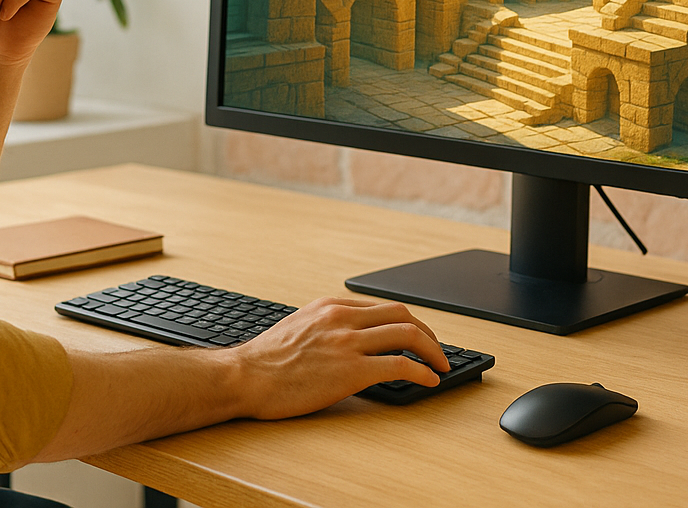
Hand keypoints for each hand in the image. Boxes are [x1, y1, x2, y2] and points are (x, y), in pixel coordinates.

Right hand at [230, 297, 449, 418]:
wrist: (245, 377)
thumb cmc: (266, 361)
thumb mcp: (299, 327)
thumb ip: (326, 326)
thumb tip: (351, 339)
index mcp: (330, 306)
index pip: (383, 307)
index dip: (409, 323)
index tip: (419, 337)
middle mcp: (342, 318)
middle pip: (402, 314)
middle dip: (428, 333)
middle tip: (438, 351)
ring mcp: (347, 343)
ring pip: (407, 335)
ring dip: (433, 351)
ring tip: (442, 366)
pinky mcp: (350, 371)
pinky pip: (400, 366)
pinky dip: (422, 372)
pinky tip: (429, 382)